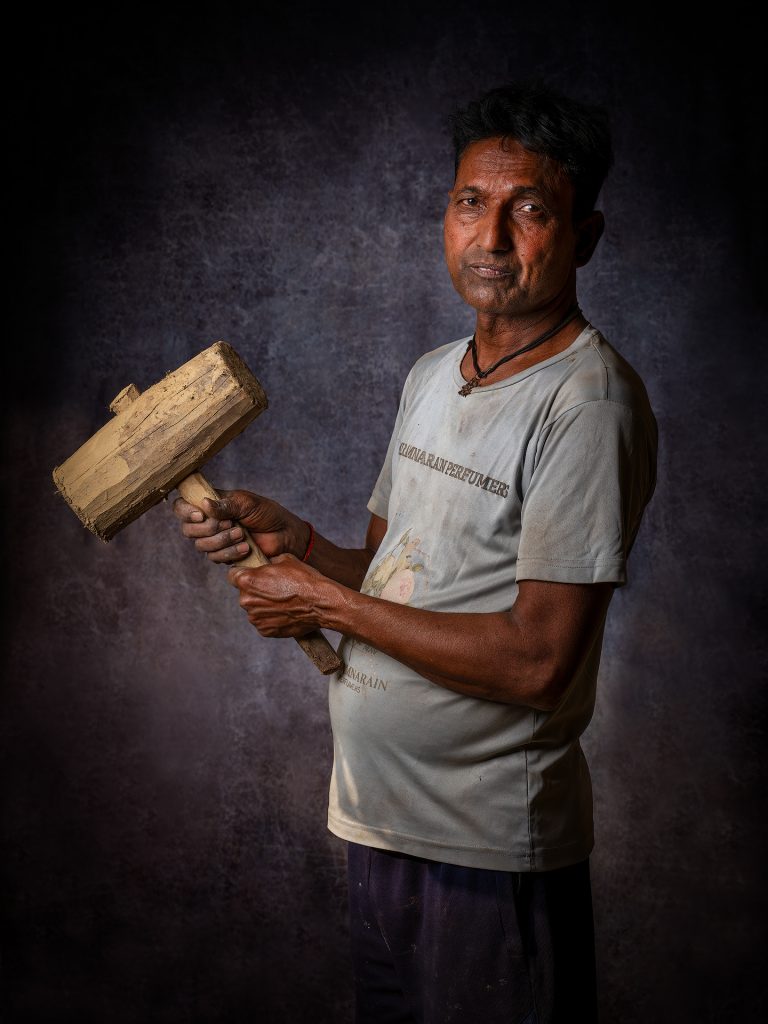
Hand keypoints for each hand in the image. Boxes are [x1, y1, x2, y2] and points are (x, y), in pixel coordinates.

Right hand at [172, 489, 310, 564]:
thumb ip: (225, 504)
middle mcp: (209, 522)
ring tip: (241, 534)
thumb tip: (204, 504)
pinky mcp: (224, 555)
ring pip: (201, 546)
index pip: (182, 506)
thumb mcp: (247, 504)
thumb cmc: (267, 514)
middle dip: (208, 529)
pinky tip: (245, 547)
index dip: (185, 511)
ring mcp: (216, 540)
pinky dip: (229, 552)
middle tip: (230, 524)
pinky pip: (215, 558)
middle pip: (187, 529)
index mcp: (212, 504)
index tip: (200, 515)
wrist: (284, 535)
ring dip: (221, 541)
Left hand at [227, 556, 333, 636]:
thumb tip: (265, 563)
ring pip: (254, 609)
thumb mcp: (285, 559)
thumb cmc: (304, 580)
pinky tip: (285, 612)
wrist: (321, 603)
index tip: (253, 575)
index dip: (243, 573)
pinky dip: (271, 618)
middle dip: (256, 591)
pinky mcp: (265, 631)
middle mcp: (246, 601)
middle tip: (275, 588)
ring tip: (283, 601)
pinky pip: (263, 622)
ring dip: (263, 605)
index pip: (233, 575)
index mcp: (247, 580)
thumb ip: (268, 562)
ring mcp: (255, 618)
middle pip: (244, 593)